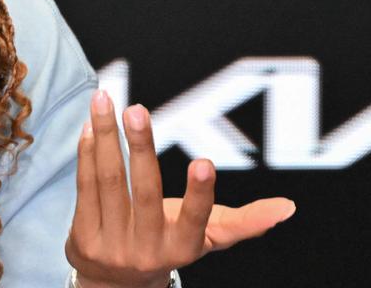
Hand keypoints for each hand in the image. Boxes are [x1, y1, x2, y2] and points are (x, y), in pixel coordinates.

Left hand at [64, 89, 295, 287]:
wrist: (114, 285)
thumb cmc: (166, 245)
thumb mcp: (204, 239)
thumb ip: (242, 222)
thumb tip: (288, 208)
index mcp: (182, 248)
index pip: (195, 220)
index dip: (200, 193)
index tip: (204, 163)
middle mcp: (147, 249)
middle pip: (143, 191)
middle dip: (141, 147)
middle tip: (137, 110)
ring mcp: (112, 244)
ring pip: (109, 182)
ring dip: (106, 138)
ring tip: (104, 101)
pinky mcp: (83, 236)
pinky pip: (85, 187)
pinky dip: (86, 153)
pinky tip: (91, 126)